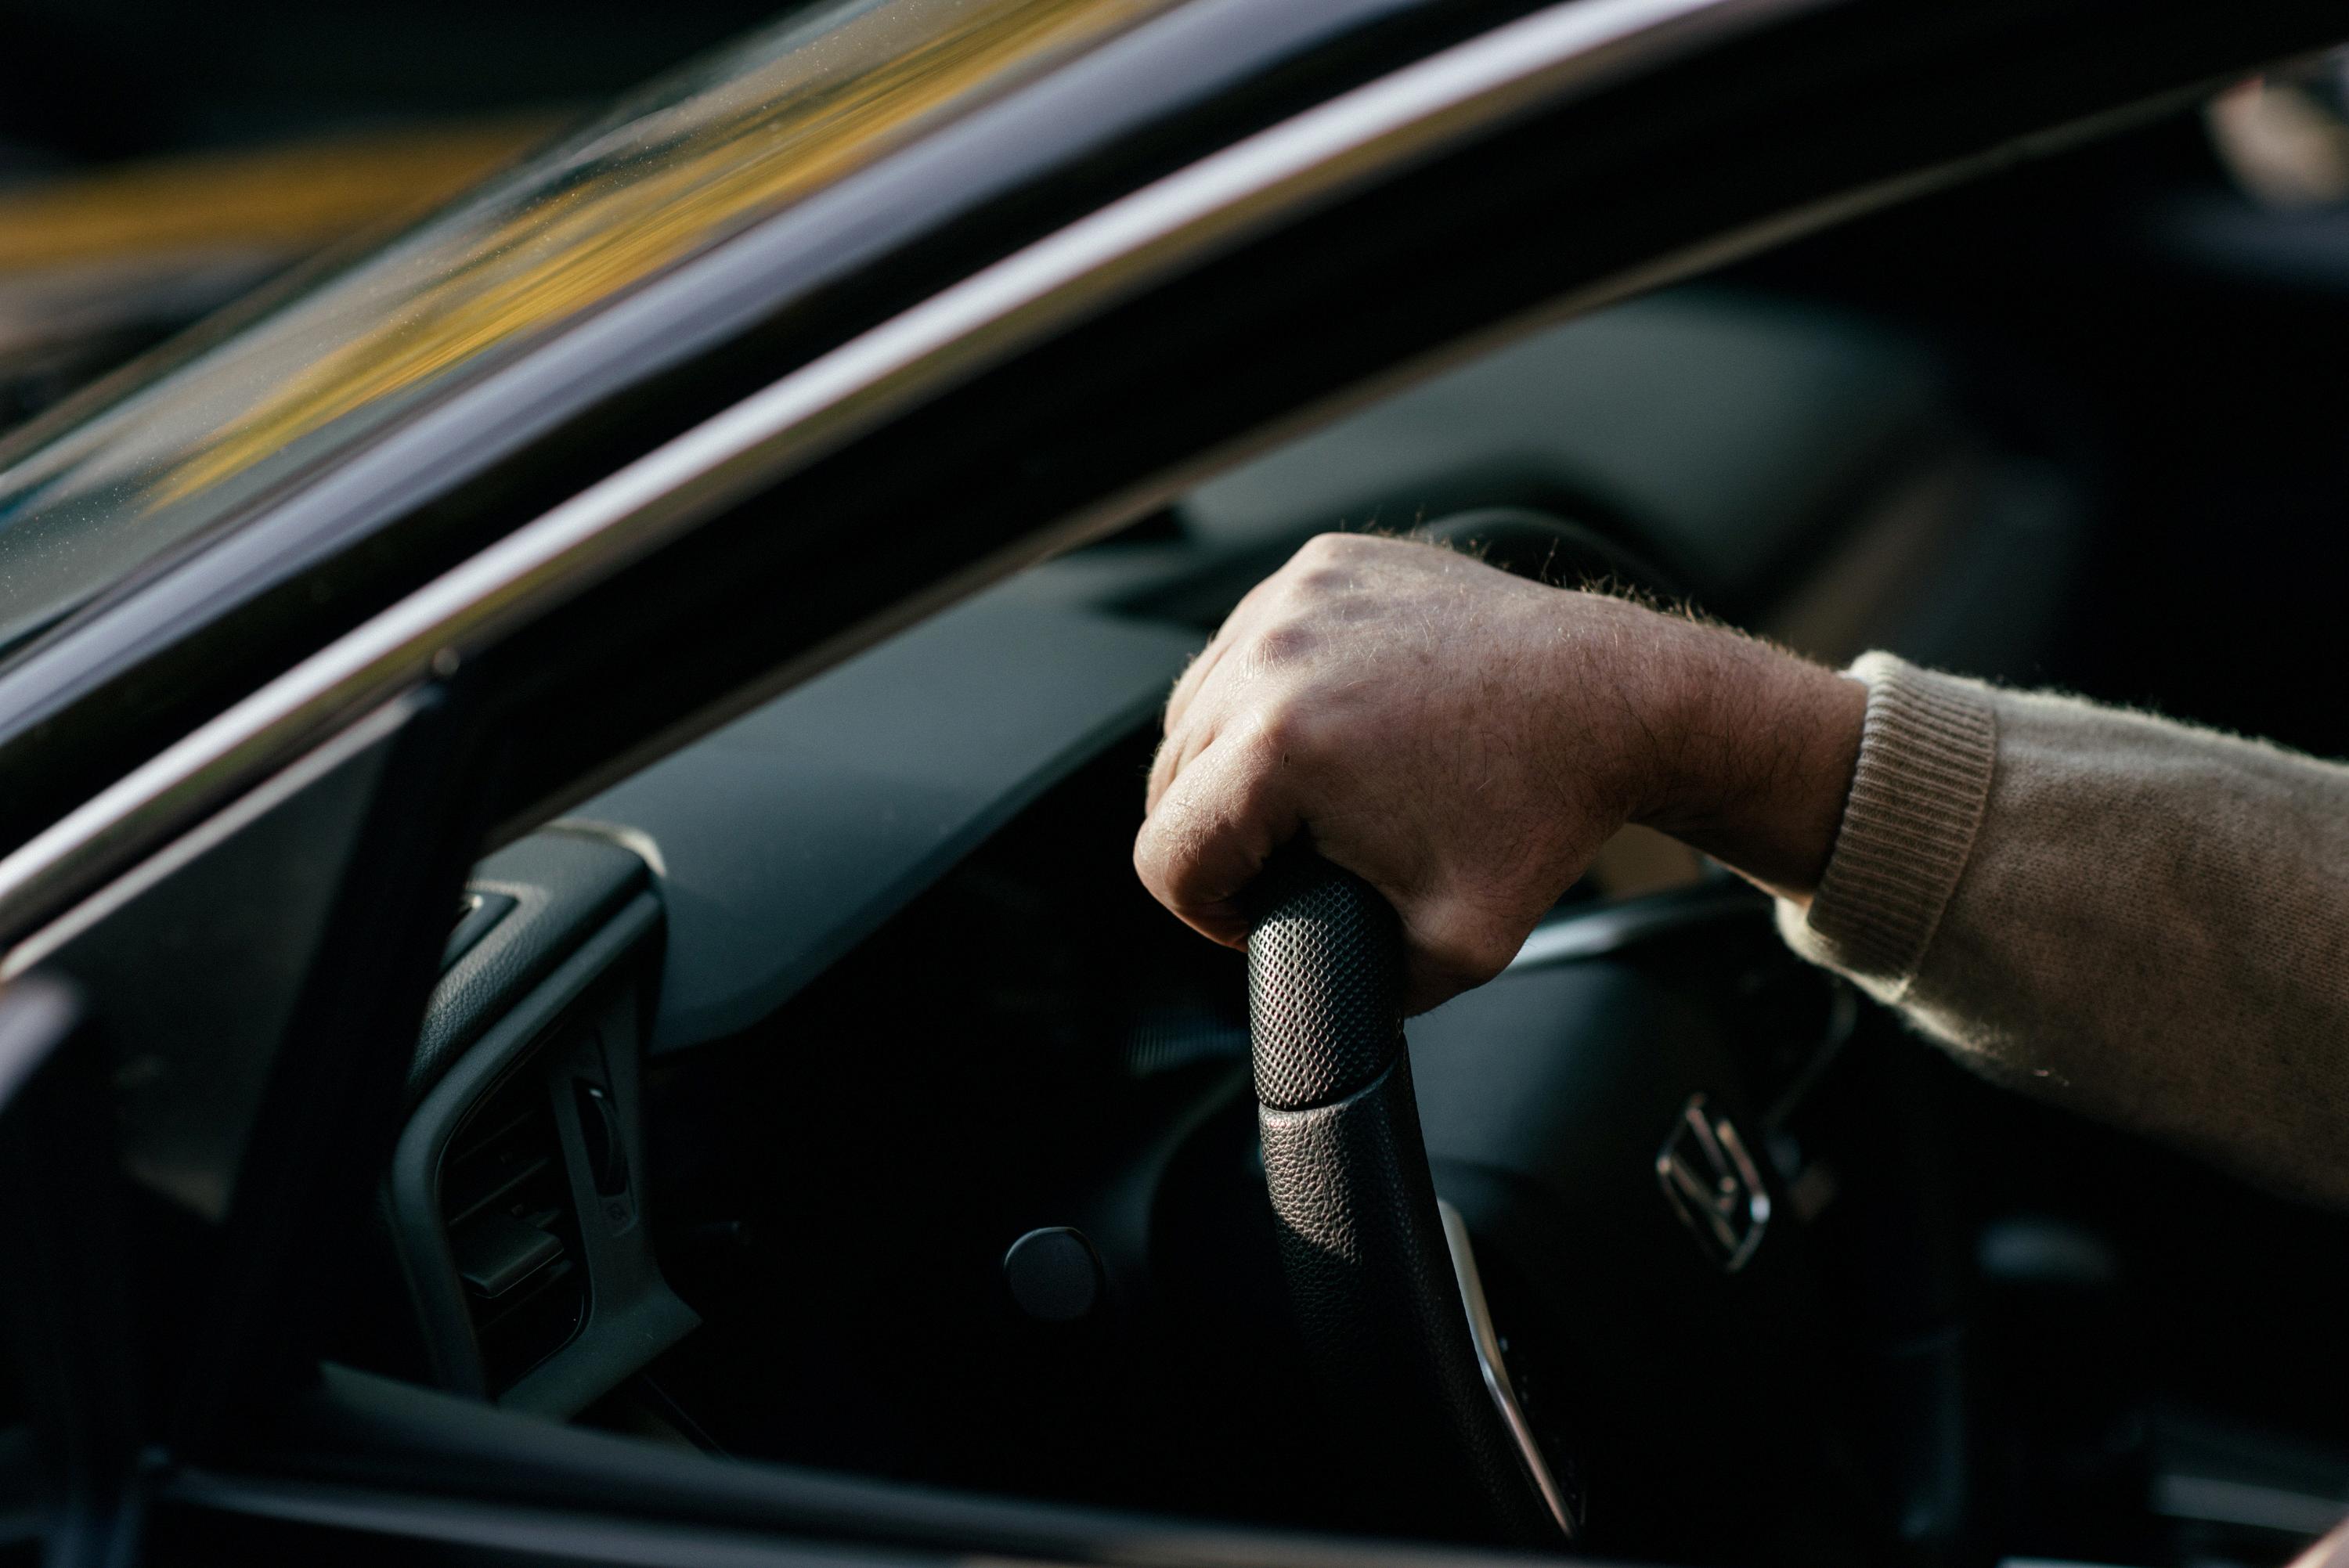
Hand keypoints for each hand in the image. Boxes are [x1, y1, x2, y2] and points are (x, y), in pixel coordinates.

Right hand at [1134, 533, 1864, 1012]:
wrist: (1615, 699)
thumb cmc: (1545, 810)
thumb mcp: (1452, 949)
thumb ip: (1358, 992)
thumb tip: (1310, 1009)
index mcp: (1281, 748)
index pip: (1165, 856)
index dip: (1207, 912)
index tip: (1258, 914)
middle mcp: (1272, 657)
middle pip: (1170, 781)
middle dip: (1222, 835)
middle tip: (1296, 857)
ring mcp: (1295, 597)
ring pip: (1197, 707)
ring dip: (1231, 760)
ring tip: (1313, 792)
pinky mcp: (1323, 563)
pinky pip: (1250, 643)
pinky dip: (1270, 688)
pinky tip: (1333, 721)